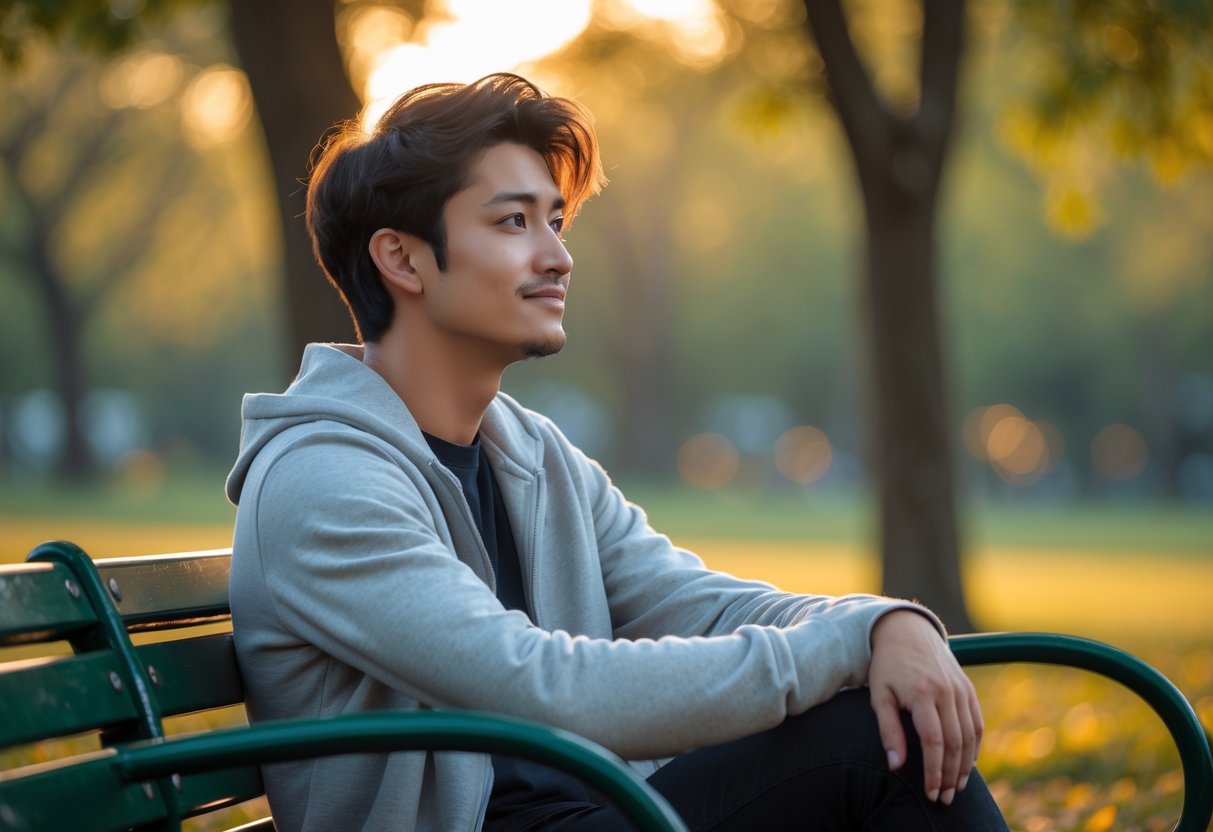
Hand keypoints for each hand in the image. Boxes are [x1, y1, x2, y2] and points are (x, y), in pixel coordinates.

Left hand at [868, 609, 981, 805]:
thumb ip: (888, 730)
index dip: (934, 771)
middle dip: (951, 776)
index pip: (933, 742)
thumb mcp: (879, 694)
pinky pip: (977, 723)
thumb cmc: (887, 665)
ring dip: (966, 766)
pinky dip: (974, 746)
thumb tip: (895, 766)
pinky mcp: (968, 689)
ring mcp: (960, 689)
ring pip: (970, 736)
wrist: (907, 630)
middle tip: (945, 799)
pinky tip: (967, 764)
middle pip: (955, 743)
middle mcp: (946, 691)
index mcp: (922, 693)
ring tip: (957, 788)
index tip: (930, 793)